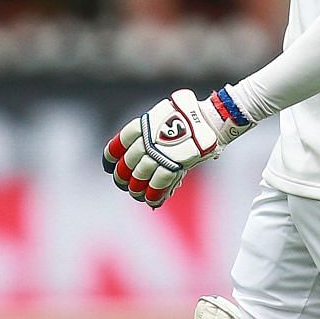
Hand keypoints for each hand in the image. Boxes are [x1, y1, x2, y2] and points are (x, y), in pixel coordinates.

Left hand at [103, 88, 251, 207]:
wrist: (211, 118)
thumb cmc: (191, 119)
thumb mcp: (165, 120)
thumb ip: (155, 139)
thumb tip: (149, 161)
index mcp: (144, 125)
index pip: (120, 142)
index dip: (111, 155)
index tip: (108, 165)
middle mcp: (147, 139)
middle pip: (127, 162)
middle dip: (122, 176)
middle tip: (121, 183)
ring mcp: (159, 152)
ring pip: (140, 175)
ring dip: (136, 188)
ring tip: (136, 194)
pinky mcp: (173, 163)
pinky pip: (158, 182)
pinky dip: (154, 193)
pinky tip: (151, 200)